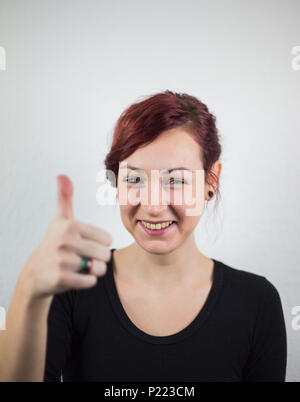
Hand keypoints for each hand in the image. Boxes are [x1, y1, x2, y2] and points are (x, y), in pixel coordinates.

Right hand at [18, 175, 112, 300]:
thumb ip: (65, 198)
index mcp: (71, 226)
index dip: (100, 244)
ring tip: (79, 267)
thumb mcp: (60, 219)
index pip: (108, 239)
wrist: (35, 272)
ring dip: (93, 271)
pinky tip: (75, 276)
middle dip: (98, 259)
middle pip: (105, 254)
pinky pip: (90, 281)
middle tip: (82, 258)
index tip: (84, 244)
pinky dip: (87, 281)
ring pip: (99, 268)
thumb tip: (62, 175)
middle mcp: (65, 241)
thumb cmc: (54, 243)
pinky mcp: (60, 278)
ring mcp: (62, 260)